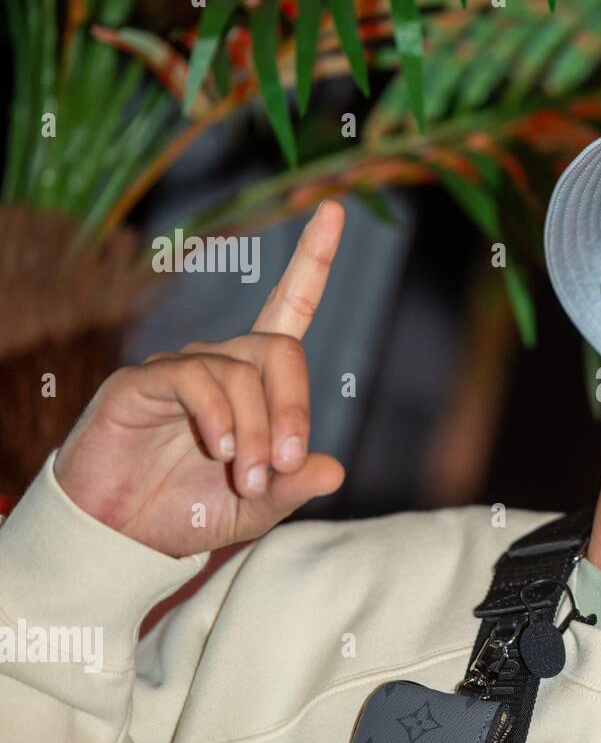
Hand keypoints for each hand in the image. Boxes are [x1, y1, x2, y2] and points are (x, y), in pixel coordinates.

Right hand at [53, 201, 348, 556]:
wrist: (122, 534)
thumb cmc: (192, 510)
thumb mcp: (259, 506)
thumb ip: (296, 487)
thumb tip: (335, 469)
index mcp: (255, 381)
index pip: (289, 308)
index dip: (313, 261)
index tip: (334, 209)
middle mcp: (221, 362)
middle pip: (282, 349)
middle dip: (294, 409)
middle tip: (283, 465)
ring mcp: (181, 368)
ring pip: (242, 373)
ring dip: (255, 432)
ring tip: (246, 479)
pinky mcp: (143, 381)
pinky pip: (197, 379)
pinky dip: (218, 417)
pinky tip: (217, 449)